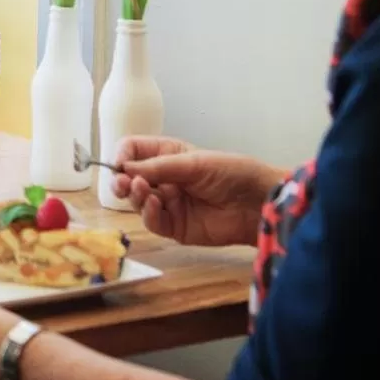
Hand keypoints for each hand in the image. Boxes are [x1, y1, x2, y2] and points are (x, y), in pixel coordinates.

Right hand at [112, 136, 281, 247]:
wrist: (259, 204)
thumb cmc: (231, 172)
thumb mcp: (194, 162)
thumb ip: (160, 166)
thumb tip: (125, 168)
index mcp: (167, 154)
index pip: (133, 151)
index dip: (122, 156)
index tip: (120, 163)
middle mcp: (164, 178)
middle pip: (130, 178)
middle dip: (122, 180)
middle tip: (122, 183)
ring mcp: (169, 203)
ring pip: (138, 201)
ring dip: (135, 195)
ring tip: (141, 189)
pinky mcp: (176, 227)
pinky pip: (154, 222)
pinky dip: (149, 214)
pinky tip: (155, 205)